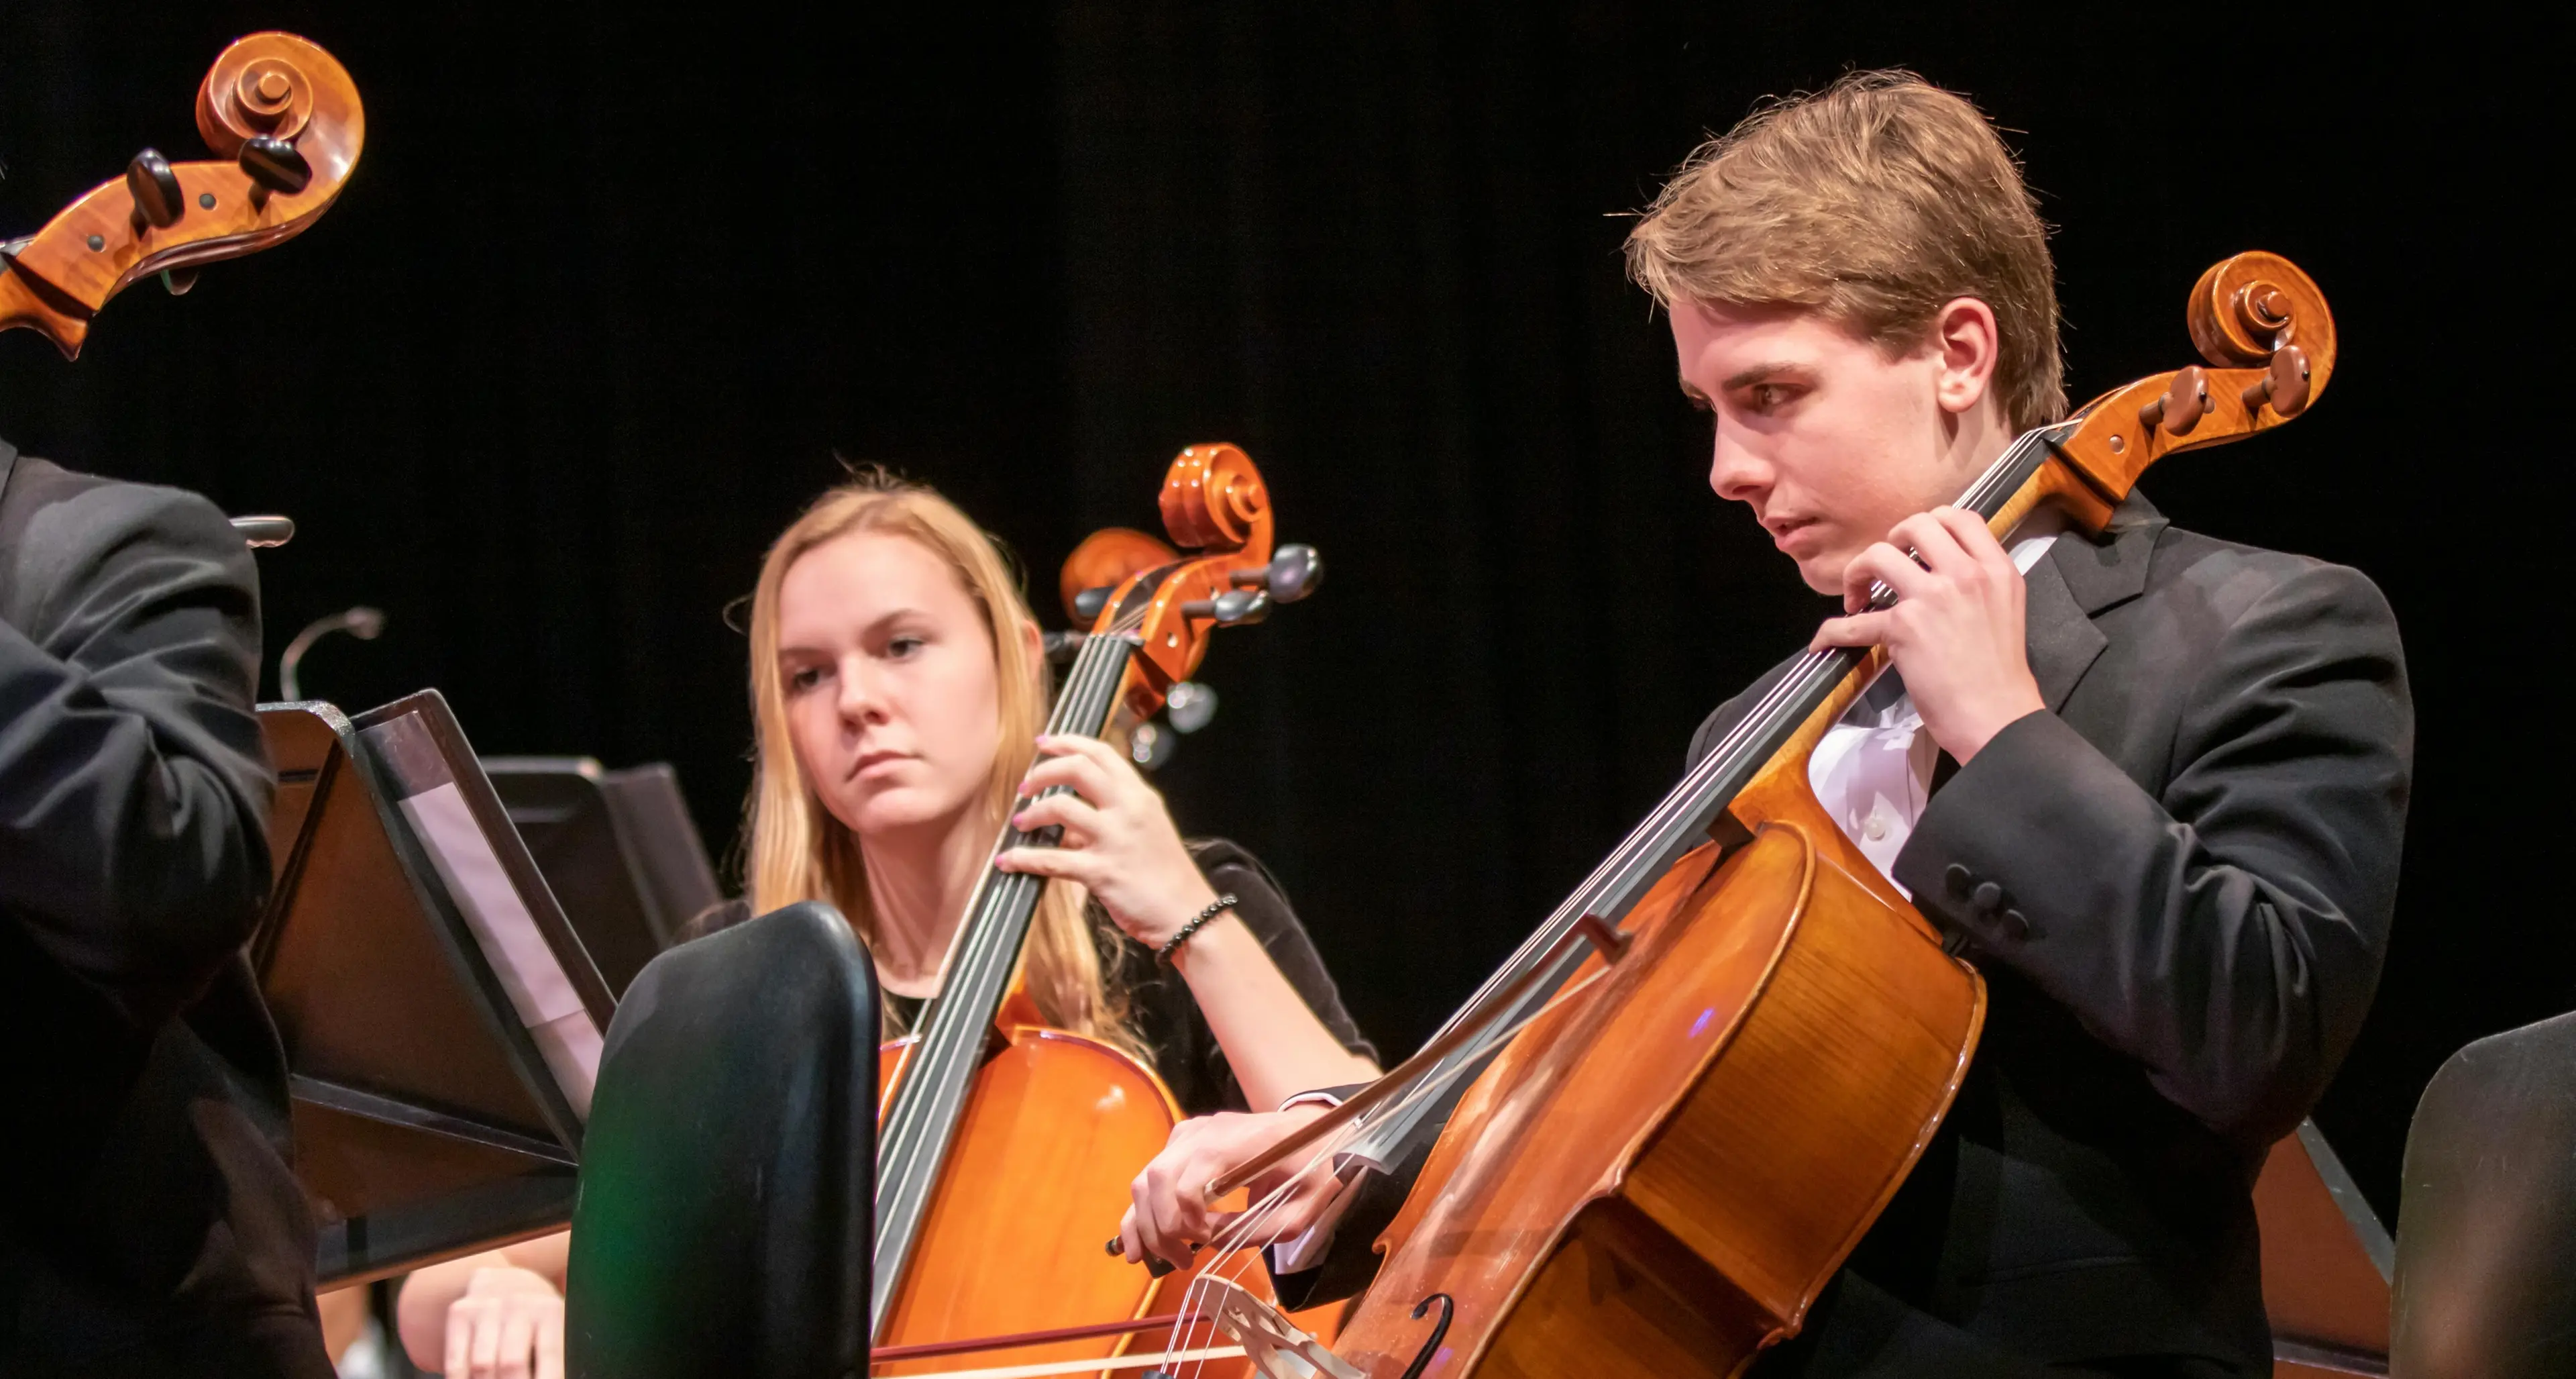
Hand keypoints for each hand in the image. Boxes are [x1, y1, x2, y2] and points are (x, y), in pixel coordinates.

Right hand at [443, 1266, 562, 1378]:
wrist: (504, 1280)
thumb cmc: (535, 1316)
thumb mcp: (554, 1325)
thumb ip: (553, 1355)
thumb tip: (558, 1376)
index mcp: (550, 1310)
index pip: (549, 1355)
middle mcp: (518, 1304)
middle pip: (512, 1364)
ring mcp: (487, 1307)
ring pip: (482, 1366)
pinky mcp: (460, 1312)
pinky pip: (456, 1362)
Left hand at [995, 734, 1218, 945]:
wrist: (1189, 914)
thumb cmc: (1167, 875)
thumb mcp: (1149, 829)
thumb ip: (1115, 814)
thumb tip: (1070, 816)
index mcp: (1140, 796)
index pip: (1101, 752)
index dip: (1067, 742)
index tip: (1043, 741)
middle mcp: (1128, 810)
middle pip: (1077, 768)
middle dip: (1043, 772)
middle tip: (1026, 786)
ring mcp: (1114, 839)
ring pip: (1060, 807)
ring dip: (1032, 813)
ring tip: (1021, 822)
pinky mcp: (1101, 872)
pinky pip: (1051, 859)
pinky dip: (1023, 858)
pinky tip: (1008, 860)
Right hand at [1118, 1105, 1341, 1268]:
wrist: (1309, 1128)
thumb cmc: (1310, 1167)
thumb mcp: (1301, 1208)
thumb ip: (1258, 1228)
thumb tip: (1211, 1243)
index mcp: (1233, 1145)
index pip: (1187, 1186)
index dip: (1190, 1223)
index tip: (1208, 1242)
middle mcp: (1201, 1133)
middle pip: (1158, 1182)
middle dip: (1162, 1230)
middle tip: (1184, 1261)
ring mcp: (1187, 1133)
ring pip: (1145, 1180)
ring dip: (1146, 1225)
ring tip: (1163, 1258)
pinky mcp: (1181, 1140)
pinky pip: (1148, 1176)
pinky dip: (1138, 1212)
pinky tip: (1135, 1245)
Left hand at [1810, 506, 2043, 762]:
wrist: (1997, 717)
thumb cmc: (2000, 673)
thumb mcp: (2005, 609)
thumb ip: (1979, 582)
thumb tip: (1941, 570)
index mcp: (1996, 569)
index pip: (1961, 517)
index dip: (1930, 523)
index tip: (1914, 546)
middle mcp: (1966, 575)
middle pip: (1916, 525)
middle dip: (1890, 541)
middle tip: (1883, 568)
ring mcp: (1934, 597)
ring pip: (1878, 555)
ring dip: (1858, 572)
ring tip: (1858, 598)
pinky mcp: (1904, 627)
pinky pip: (1853, 622)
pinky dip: (1831, 631)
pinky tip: (1825, 640)